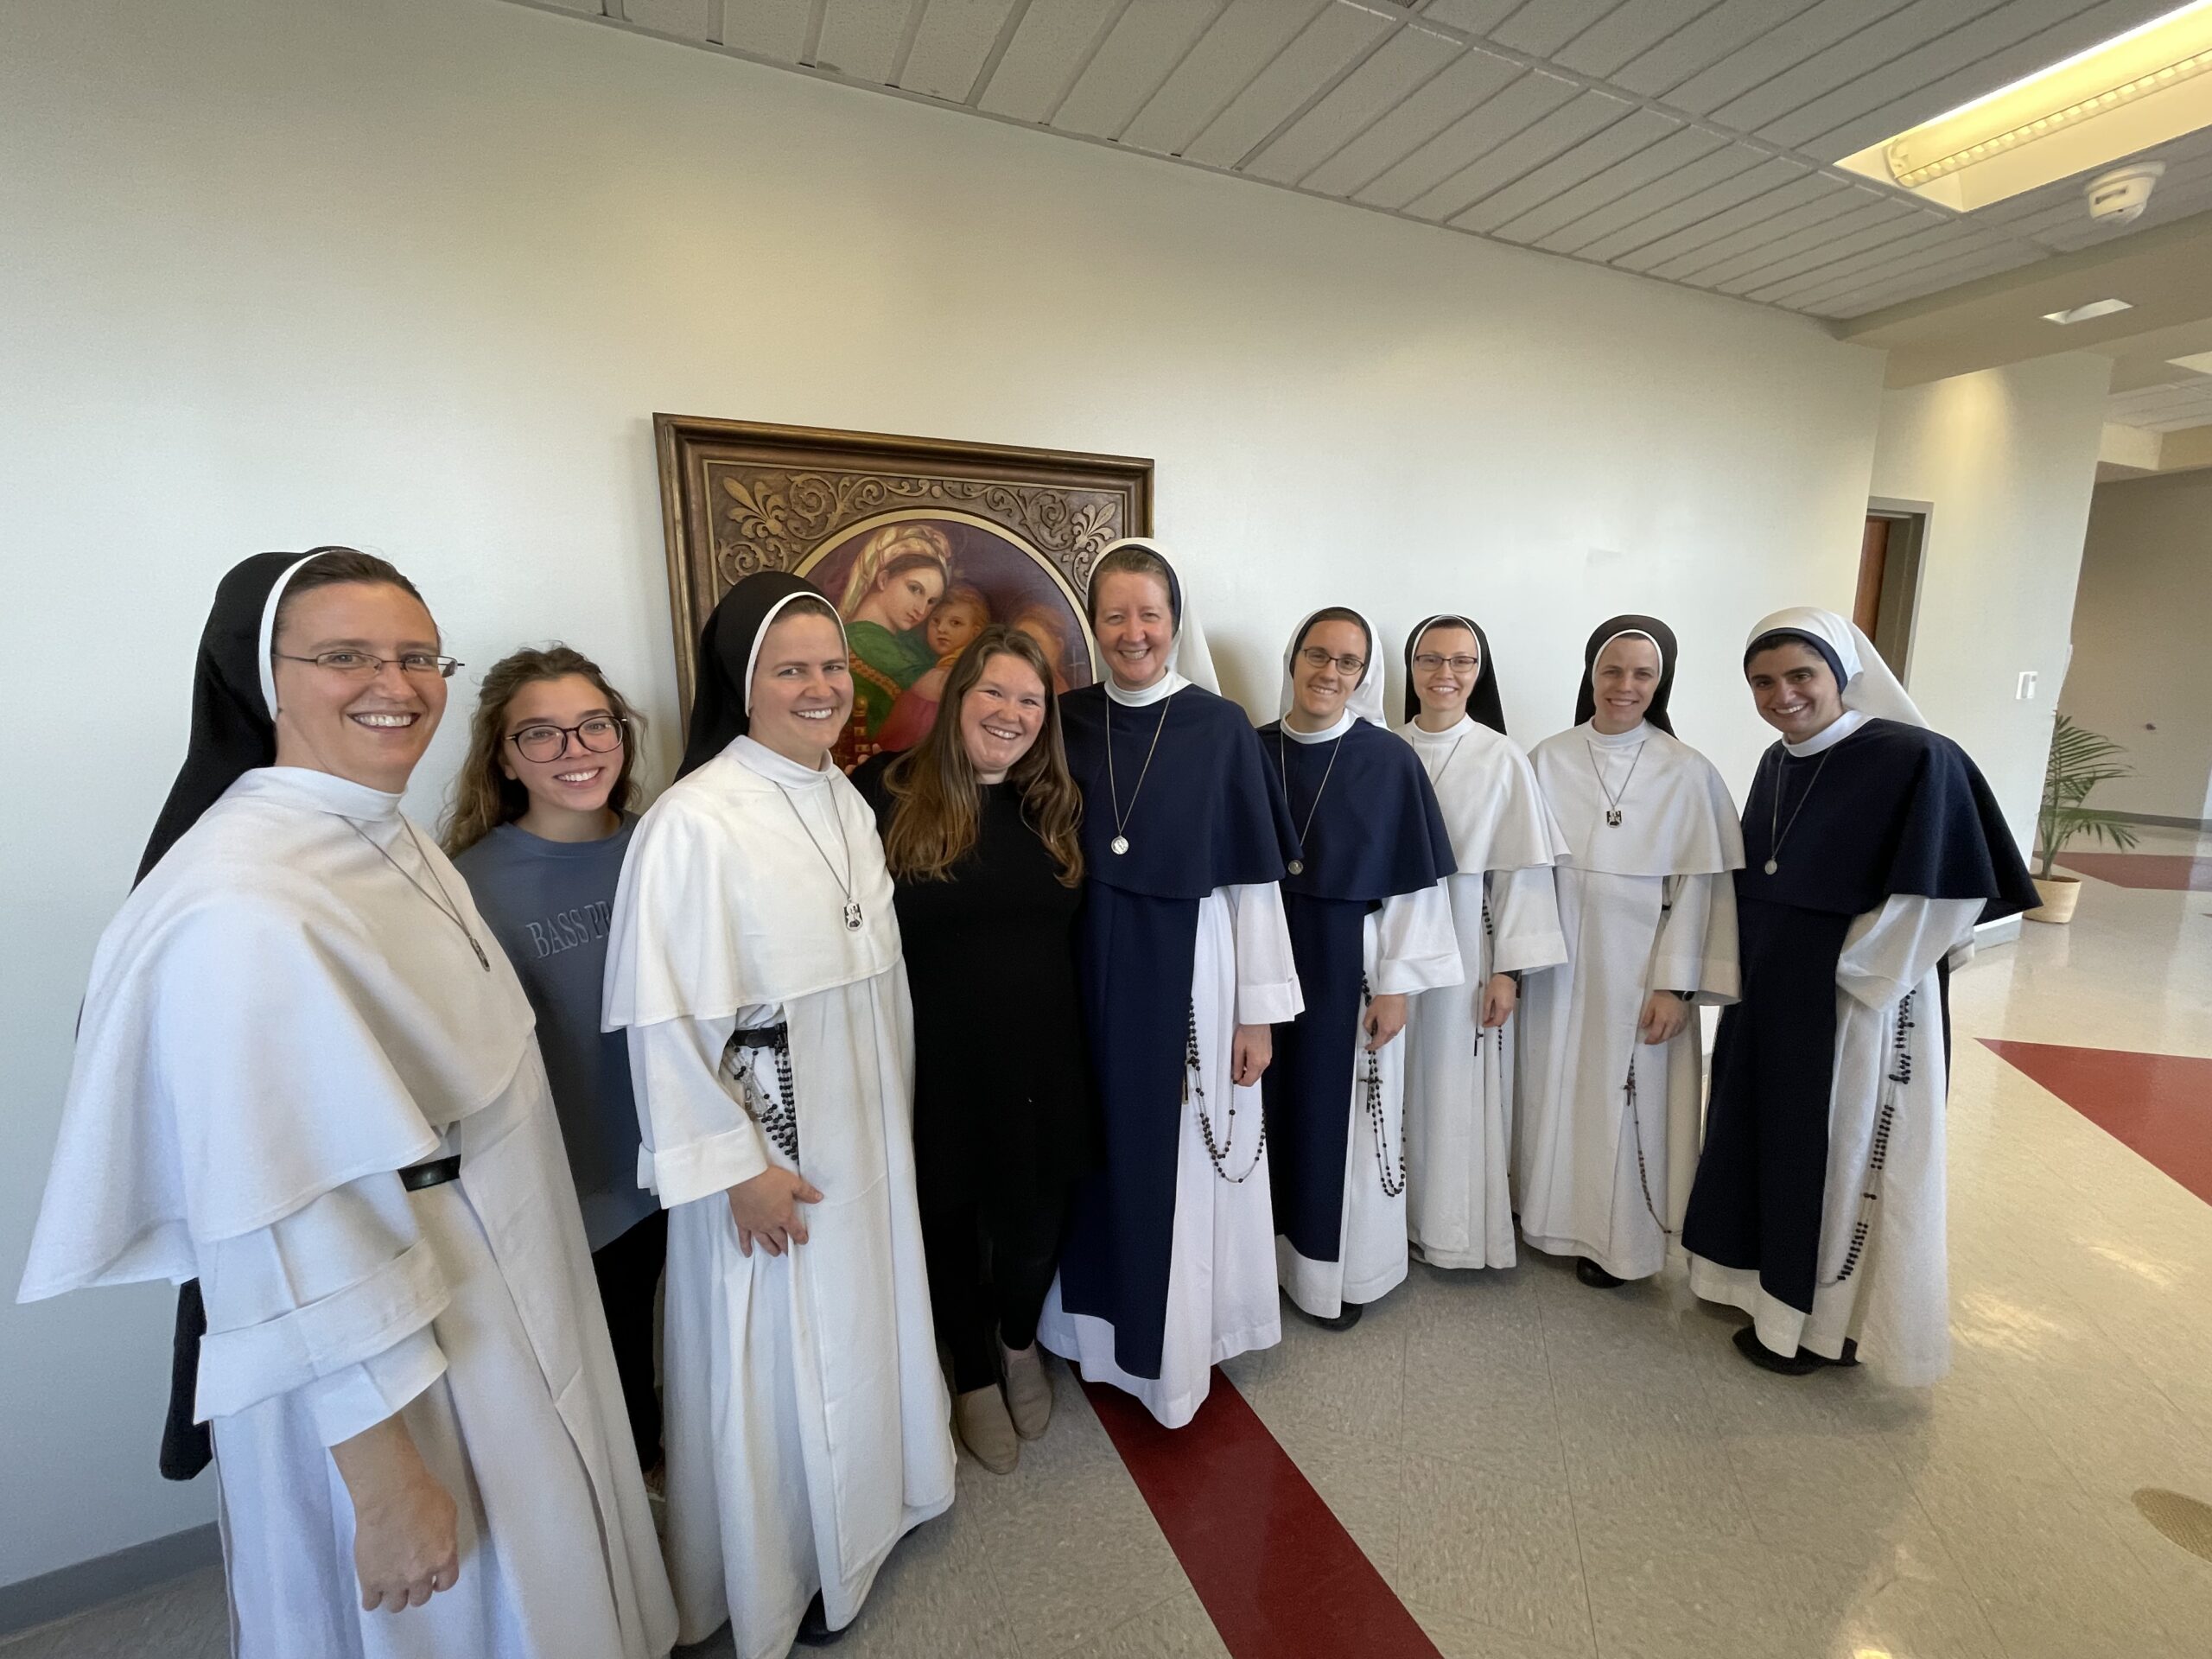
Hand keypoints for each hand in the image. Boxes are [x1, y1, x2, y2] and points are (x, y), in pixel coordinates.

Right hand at [331, 1416, 459, 1612]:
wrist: (389, 1494)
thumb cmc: (421, 1495)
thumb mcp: (448, 1513)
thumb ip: (446, 1537)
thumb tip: (439, 1545)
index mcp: (443, 1558)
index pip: (447, 1582)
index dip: (440, 1582)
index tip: (434, 1581)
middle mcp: (421, 1575)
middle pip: (420, 1598)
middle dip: (416, 1589)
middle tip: (409, 1578)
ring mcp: (394, 1580)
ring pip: (396, 1605)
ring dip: (394, 1595)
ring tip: (389, 1584)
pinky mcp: (370, 1580)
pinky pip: (371, 1603)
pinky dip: (372, 1598)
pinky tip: (372, 1589)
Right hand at [727, 1166, 824, 1256]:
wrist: (746, 1178)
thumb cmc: (770, 1179)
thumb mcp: (793, 1183)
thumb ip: (806, 1192)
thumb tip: (819, 1198)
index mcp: (784, 1216)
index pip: (795, 1231)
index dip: (800, 1237)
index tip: (803, 1241)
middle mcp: (770, 1224)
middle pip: (780, 1239)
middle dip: (786, 1246)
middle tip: (788, 1251)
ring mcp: (755, 1225)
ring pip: (765, 1241)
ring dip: (771, 1248)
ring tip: (775, 1253)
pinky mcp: (742, 1223)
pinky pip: (744, 1238)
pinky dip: (746, 1247)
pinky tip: (748, 1253)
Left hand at [1231, 1023, 1272, 1085]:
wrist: (1257, 1020)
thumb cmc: (1249, 1030)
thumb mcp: (1237, 1049)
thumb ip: (1236, 1065)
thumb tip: (1236, 1074)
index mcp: (1257, 1063)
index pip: (1249, 1081)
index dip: (1240, 1082)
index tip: (1235, 1079)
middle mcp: (1265, 1062)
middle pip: (1255, 1077)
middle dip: (1245, 1077)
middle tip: (1236, 1071)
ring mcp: (1268, 1057)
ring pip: (1258, 1071)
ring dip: (1249, 1070)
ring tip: (1241, 1059)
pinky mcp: (1269, 1052)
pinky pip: (1261, 1063)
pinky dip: (1254, 1063)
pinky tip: (1248, 1055)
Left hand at [1363, 993, 1407, 1051]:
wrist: (1395, 992)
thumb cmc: (1384, 1000)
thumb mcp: (1370, 1013)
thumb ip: (1367, 1025)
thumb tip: (1368, 1031)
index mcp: (1385, 1030)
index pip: (1377, 1044)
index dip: (1371, 1047)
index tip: (1368, 1047)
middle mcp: (1394, 1030)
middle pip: (1384, 1041)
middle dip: (1377, 1040)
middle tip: (1371, 1033)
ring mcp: (1399, 1026)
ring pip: (1390, 1035)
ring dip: (1384, 1034)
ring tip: (1378, 1023)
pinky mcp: (1403, 1022)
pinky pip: (1394, 1029)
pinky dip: (1389, 1029)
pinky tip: (1385, 1020)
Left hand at [1479, 973, 1517, 1028]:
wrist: (1507, 976)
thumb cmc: (1497, 984)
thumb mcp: (1488, 996)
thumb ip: (1486, 1009)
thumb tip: (1485, 1017)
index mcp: (1502, 1008)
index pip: (1496, 1022)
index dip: (1489, 1024)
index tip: (1484, 1024)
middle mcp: (1508, 1009)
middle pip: (1501, 1021)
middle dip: (1493, 1023)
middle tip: (1486, 1021)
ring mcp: (1511, 1006)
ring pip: (1504, 1017)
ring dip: (1497, 1019)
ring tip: (1489, 1016)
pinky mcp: (1512, 1003)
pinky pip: (1506, 1012)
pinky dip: (1501, 1014)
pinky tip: (1495, 1010)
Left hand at [1638, 991, 1689, 1045]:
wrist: (1676, 991)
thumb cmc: (1663, 996)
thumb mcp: (1651, 1005)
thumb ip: (1647, 1017)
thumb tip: (1643, 1026)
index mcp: (1662, 1019)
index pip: (1656, 1034)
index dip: (1650, 1040)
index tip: (1646, 1041)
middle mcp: (1672, 1023)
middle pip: (1664, 1038)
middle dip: (1657, 1041)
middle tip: (1652, 1041)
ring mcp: (1679, 1023)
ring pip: (1672, 1036)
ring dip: (1664, 1038)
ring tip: (1659, 1037)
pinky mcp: (1684, 1021)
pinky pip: (1678, 1031)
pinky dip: (1672, 1034)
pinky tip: (1668, 1032)